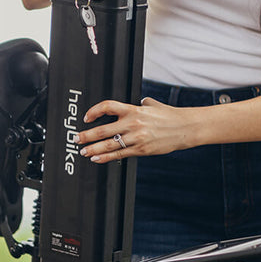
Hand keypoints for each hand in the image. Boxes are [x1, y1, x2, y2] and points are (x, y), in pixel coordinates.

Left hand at [76, 98, 195, 162]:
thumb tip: (137, 103)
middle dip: (86, 135)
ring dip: (92, 148)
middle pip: (103, 129)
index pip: (108, 107)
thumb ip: (141, 104)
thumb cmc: (169, 116)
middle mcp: (132, 123)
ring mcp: (136, 138)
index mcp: (133, 109)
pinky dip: (105, 157)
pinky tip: (96, 158)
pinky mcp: (141, 150)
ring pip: (108, 144)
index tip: (87, 117)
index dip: (94, 111)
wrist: (184, 128)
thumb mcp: (152, 105)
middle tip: (76, 138)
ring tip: (83, 151)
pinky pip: (119, 154)